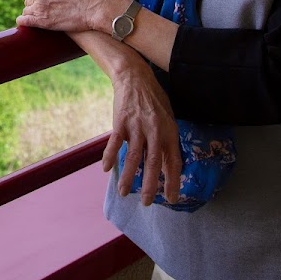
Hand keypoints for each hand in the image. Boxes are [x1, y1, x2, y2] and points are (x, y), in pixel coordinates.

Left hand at [17, 0, 122, 32]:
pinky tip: (24, 23)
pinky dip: (23, 22)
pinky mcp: (42, 21)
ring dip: (31, 13)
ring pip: (26, 10)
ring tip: (37, 18)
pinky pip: (24, 21)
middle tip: (41, 9)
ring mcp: (40, 6)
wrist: (97, 6)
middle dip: (34, 4)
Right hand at [102, 63, 182, 205]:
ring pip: (134, 156)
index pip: (174, 161)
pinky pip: (115, 142)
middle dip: (150, 185)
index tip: (171, 198)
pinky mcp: (121, 122)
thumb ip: (168, 140)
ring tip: (123, 192)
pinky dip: (110, 156)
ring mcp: (137, 126)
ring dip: (128, 176)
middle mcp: (155, 131)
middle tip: (146, 202)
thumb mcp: (168, 118)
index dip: (173, 181)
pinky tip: (106, 169)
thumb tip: (169, 164)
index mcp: (170, 132)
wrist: (135, 77)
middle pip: (154, 162)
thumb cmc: (153, 99)